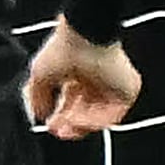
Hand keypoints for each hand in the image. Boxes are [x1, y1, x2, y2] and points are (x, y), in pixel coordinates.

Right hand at [27, 23, 141, 135]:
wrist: (84, 34)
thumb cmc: (64, 45)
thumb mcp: (40, 75)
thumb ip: (37, 98)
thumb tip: (39, 116)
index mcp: (80, 75)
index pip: (73, 106)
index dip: (61, 119)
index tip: (51, 125)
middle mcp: (97, 81)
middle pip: (86, 114)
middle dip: (70, 125)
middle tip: (59, 130)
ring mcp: (114, 86)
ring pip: (98, 117)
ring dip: (80, 124)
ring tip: (67, 123)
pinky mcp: (127, 90)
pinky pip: (112, 114)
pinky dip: (94, 120)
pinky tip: (80, 118)